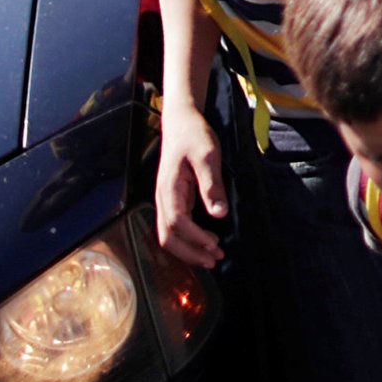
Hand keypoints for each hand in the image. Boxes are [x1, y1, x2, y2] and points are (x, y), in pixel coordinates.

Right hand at [153, 99, 228, 267]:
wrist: (181, 122)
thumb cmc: (194, 135)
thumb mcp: (208, 155)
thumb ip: (212, 185)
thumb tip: (219, 214)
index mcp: (169, 188)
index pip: (177, 222)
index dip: (195, 238)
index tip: (215, 245)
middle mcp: (162, 198)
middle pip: (167, 236)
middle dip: (190, 252)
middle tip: (215, 259)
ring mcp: (166, 200)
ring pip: (168, 235)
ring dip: (188, 250)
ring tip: (212, 257)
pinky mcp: (173, 200)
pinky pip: (174, 227)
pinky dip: (187, 240)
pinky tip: (203, 243)